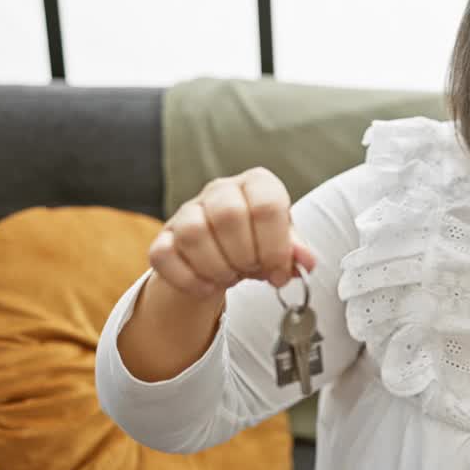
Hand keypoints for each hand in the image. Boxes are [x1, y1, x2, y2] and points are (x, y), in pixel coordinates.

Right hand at [148, 167, 316, 299]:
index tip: (279, 271)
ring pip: (193, 234)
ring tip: (231, 276)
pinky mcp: (164, 237)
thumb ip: (295, 251)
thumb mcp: (283, 243)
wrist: (223, 252)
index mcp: (257, 184)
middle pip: (228, 216)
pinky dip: (188, 279)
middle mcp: (220, 190)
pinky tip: (207, 286)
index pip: (266, 206)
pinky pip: (164, 255)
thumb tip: (306, 260)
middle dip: (245, 256)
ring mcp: (187, 211)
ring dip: (217, 268)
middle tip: (252, 271)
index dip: (275, 247)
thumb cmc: (258, 242)